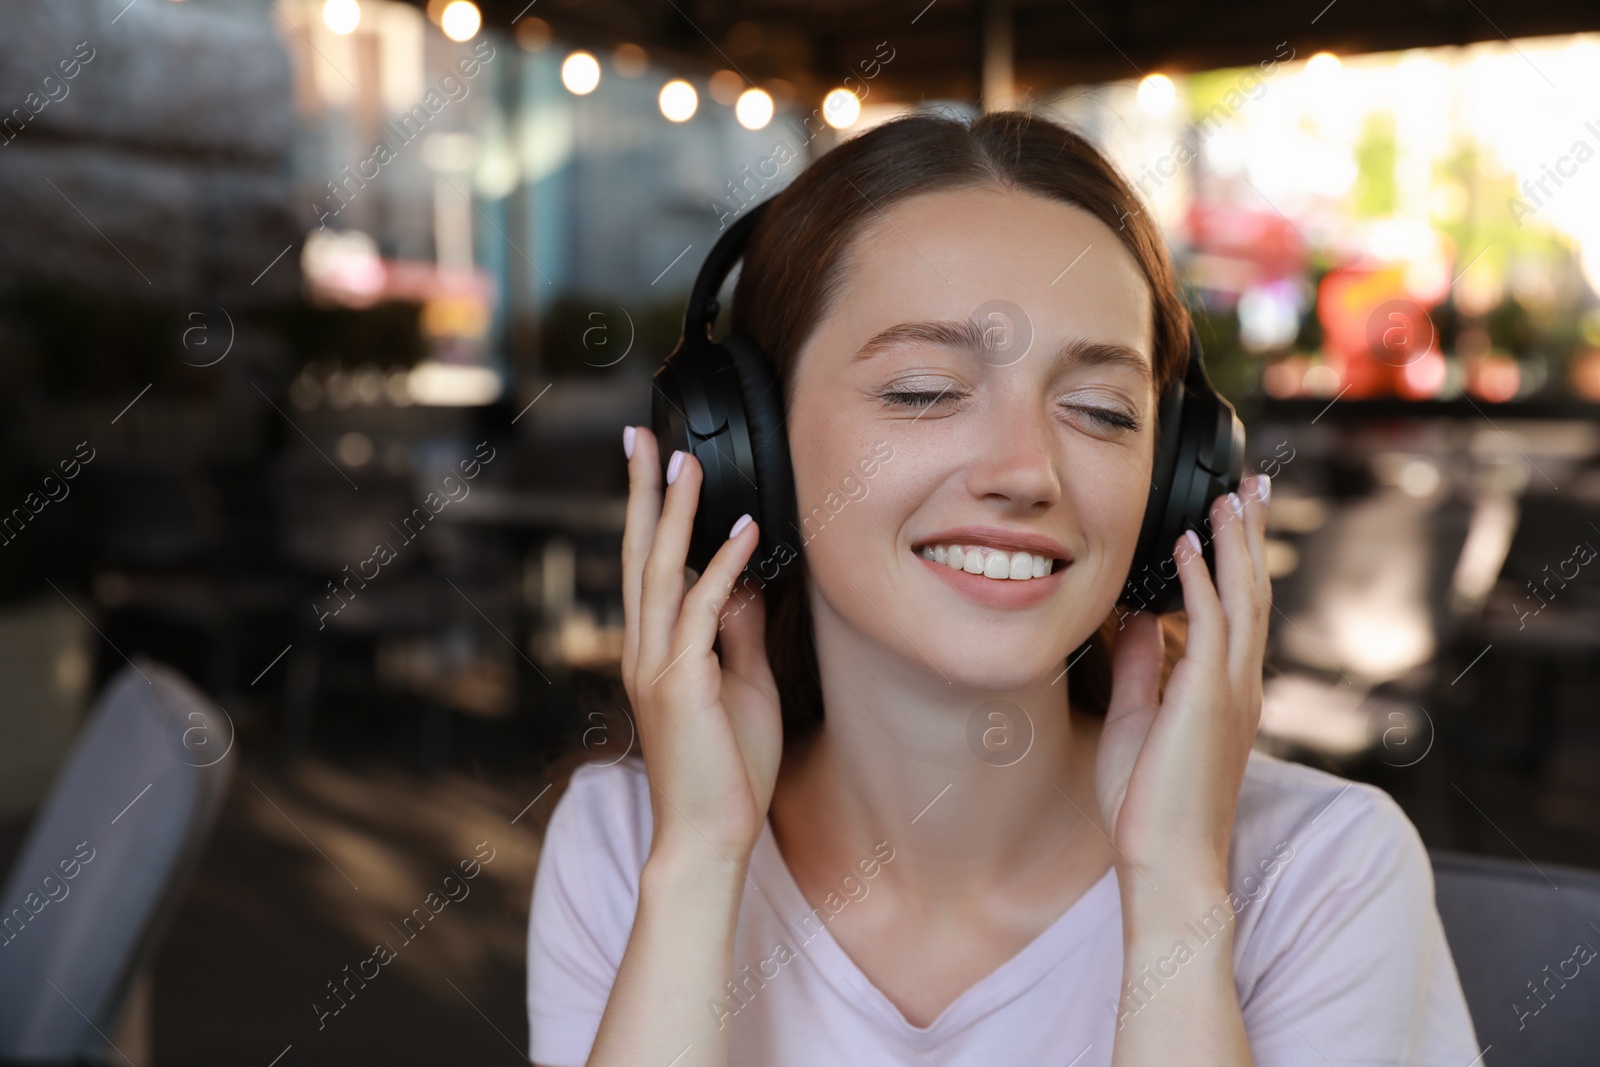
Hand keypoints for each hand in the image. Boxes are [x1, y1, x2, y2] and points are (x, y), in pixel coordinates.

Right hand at [620, 426, 783, 866]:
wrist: (710, 838)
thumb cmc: (728, 770)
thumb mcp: (742, 685)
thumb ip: (738, 631)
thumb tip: (744, 578)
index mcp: (656, 651)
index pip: (649, 568)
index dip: (651, 514)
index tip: (656, 464)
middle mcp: (645, 650)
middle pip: (640, 554)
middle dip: (642, 492)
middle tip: (642, 436)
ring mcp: (657, 666)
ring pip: (661, 571)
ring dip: (675, 512)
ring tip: (685, 460)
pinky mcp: (680, 683)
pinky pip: (702, 610)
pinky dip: (721, 565)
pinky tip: (742, 529)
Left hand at [1093, 474, 1271, 889]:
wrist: (1164, 860)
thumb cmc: (1146, 804)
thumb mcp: (1135, 720)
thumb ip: (1141, 669)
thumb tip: (1139, 622)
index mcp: (1224, 693)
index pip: (1237, 613)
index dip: (1236, 562)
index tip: (1229, 519)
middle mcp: (1238, 686)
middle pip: (1253, 593)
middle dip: (1252, 537)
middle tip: (1253, 487)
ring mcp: (1230, 692)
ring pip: (1243, 598)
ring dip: (1236, 543)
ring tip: (1234, 495)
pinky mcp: (1209, 699)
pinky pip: (1211, 624)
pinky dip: (1204, 579)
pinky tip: (1191, 544)